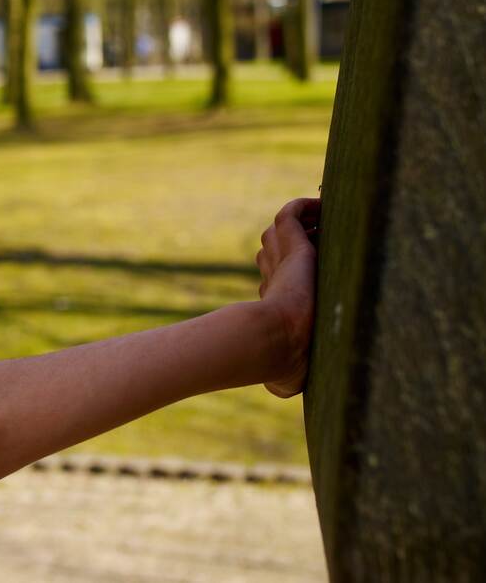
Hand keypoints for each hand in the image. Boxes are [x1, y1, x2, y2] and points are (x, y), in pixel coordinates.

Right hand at [255, 197, 319, 397]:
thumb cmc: (282, 363)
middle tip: (322, 243)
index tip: (311, 276)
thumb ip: (283, 379)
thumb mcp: (284, 377)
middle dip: (292, 246)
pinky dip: (304, 207)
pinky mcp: (288, 243)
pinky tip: (323, 207)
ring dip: (302, 226)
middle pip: (274, 249)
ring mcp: (277, 258)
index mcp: (272, 301)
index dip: (286, 274)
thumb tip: (279, 390)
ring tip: (326, 224)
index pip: (274, 276)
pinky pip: (291, 214)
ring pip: (280, 230)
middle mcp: (270, 275)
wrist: (278, 340)